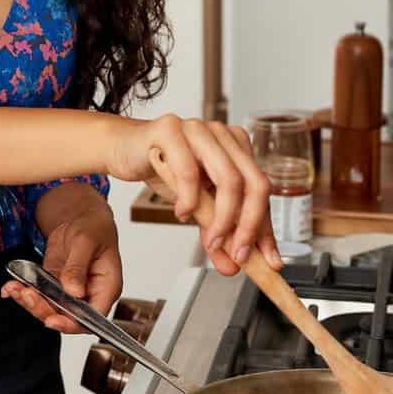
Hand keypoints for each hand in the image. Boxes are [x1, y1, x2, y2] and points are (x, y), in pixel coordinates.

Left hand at [1, 183, 121, 332]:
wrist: (81, 216)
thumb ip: (78, 267)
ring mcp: (70, 292)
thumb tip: (74, 291)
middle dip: (44, 310)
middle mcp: (89, 295)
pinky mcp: (54, 285)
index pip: (92, 317)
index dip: (72, 323)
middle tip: (27, 295)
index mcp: (106, 288)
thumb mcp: (86, 242)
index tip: (52, 320)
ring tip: (14, 288)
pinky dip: (24, 292)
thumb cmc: (93, 227)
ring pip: (50, 308)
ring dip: (30, 302)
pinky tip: (12, 286)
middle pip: (67, 316)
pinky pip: (40, 295)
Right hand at [107, 114, 280, 274]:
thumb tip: (232, 264)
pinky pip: (189, 171)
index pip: (261, 189)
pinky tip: (182, 213)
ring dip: (222, 219)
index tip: (268, 260)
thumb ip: (215, 231)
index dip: (266, 228)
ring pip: (228, 178)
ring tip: (211, 240)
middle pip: (254, 183)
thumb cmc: (163, 169)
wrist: (124, 149)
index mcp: (236, 146)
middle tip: (238, 253)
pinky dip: (189, 200)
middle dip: (249, 226)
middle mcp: (222, 133)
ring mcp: (198, 128)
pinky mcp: (170, 129)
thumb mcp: (195, 205)